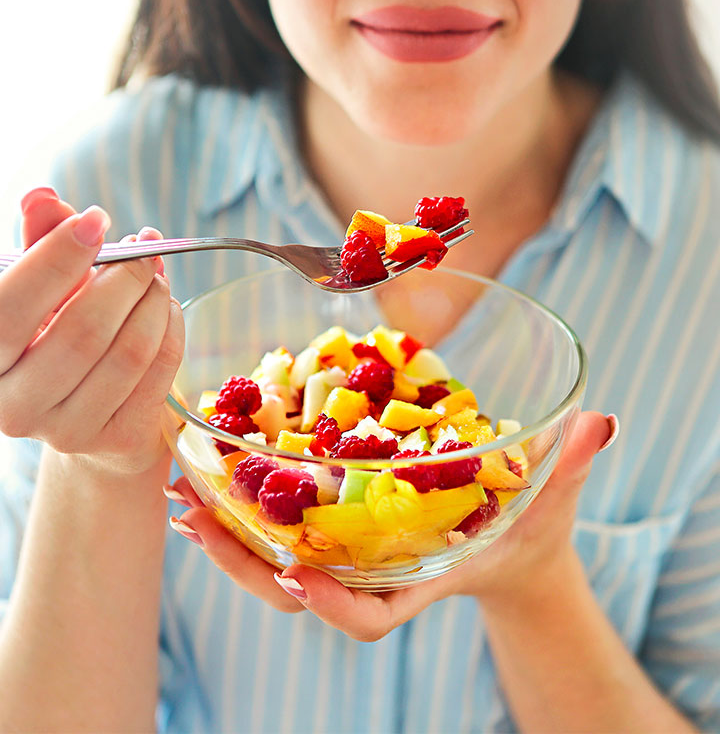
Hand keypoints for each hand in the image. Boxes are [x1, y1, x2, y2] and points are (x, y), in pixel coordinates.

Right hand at [0, 187, 184, 474]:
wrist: (85, 414)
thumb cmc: (54, 340)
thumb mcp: (38, 292)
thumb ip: (38, 245)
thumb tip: (42, 196)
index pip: (9, 306)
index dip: (57, 257)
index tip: (96, 219)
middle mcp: (15, 405)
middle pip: (83, 331)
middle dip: (124, 278)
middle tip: (144, 247)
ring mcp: (67, 431)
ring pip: (129, 353)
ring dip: (154, 302)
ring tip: (155, 277)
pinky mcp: (116, 439)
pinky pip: (159, 372)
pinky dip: (171, 329)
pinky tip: (166, 309)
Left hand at [165, 411, 615, 626]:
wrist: (510, 543)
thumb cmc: (529, 528)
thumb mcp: (551, 499)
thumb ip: (571, 465)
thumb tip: (601, 423)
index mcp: (425, 575)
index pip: (378, 616)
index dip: (338, 608)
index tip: (302, 578)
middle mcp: (380, 571)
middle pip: (304, 589)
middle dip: (246, 560)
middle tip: (196, 518)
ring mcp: (358, 553)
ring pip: (281, 561)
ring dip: (227, 532)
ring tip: (183, 492)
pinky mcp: (345, 527)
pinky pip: (286, 527)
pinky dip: (245, 508)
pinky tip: (212, 474)